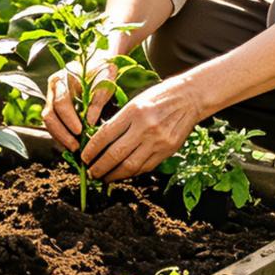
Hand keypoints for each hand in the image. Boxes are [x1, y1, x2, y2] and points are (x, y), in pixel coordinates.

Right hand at [42, 55, 118, 152]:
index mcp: (62, 79)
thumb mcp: (105, 79)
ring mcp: (52, 99)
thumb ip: (98, 98)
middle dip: (62, 133)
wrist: (98, 65)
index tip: (80, 131)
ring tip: (76, 148)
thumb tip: (90, 122)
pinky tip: (74, 145)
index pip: (61, 101)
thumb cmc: (102, 71)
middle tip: (76, 146)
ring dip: (61, 137)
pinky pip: (54, 126)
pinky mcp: (55, 110)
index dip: (69, 118)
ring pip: (49, 122)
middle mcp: (53, 89)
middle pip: (50, 115)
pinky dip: (62, 137)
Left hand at [82, 77, 201, 182]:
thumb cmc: (159, 96)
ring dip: (113, 175)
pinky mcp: (167, 151)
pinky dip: (131, 173)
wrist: (189, 98)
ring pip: (130, 166)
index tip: (84, 157)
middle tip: (90, 173)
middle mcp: (145, 127)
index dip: (91, 149)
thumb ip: (120, 121)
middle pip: (115, 154)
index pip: (105, 135)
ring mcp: (158, 141)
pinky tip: (123, 173)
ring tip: (104, 177)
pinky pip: (145, 167)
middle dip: (99, 167)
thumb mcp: (136, 102)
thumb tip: (99, 141)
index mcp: (134, 111)